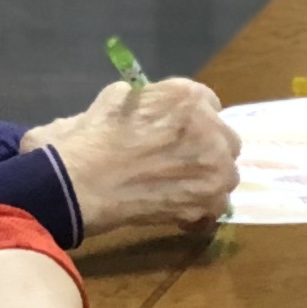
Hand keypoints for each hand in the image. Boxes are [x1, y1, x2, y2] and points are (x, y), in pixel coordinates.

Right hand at [26, 81, 240, 238]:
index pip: (209, 104)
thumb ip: (149, 100)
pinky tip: (178, 208)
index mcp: (187, 97)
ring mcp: (214, 167)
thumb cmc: (92, 137)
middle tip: (177, 161)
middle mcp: (210, 128)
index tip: (178, 132)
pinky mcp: (208, 201)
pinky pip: (217, 206)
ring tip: (176, 188)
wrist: (81, 182)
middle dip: (205, 148)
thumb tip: (153, 109)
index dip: (192, 120)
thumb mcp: (117, 97)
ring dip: (206, 179)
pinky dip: (199, 210)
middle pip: (224, 139)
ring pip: (225, 173)